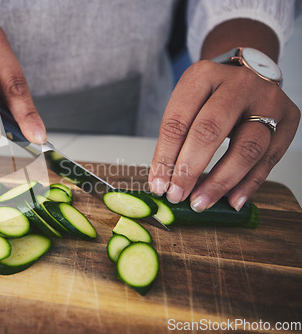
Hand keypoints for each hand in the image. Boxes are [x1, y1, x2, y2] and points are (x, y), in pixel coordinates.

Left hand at [148, 60, 299, 210]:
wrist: (250, 75)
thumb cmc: (213, 94)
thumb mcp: (188, 101)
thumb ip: (177, 137)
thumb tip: (164, 182)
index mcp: (203, 75)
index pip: (178, 120)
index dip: (165, 157)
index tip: (157, 184)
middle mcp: (238, 84)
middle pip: (210, 131)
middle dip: (190, 170)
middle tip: (177, 195)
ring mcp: (268, 100)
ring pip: (246, 148)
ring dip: (220, 182)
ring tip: (201, 202)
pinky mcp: (288, 119)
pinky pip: (268, 159)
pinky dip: (248, 184)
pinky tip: (232, 200)